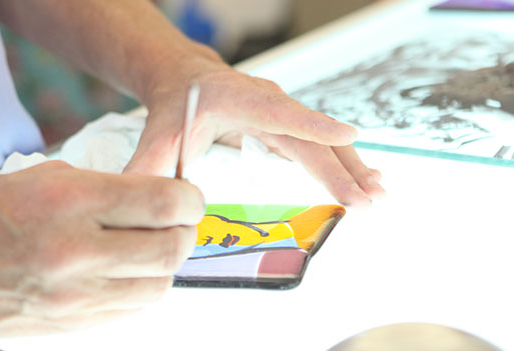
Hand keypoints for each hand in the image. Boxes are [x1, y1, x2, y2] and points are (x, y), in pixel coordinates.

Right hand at [0, 161, 203, 337]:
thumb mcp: (42, 178)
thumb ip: (105, 188)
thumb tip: (154, 198)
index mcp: (69, 202)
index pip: (164, 202)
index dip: (190, 197)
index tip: (188, 196)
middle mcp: (76, 251)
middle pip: (171, 248)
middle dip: (186, 230)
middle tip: (179, 221)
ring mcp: (74, 296)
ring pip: (159, 285)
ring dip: (166, 264)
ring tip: (151, 247)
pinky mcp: (71, 325)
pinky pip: (132, 310)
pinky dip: (142, 288)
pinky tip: (128, 272)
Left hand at [124, 61, 384, 206]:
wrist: (187, 80)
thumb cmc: (176, 104)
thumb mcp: (158, 134)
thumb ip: (147, 166)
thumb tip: (134, 202)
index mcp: (238, 99)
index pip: (278, 113)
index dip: (311, 126)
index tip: (346, 136)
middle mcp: (269, 103)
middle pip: (310, 137)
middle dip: (341, 168)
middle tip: (367, 199)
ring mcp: (284, 113)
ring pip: (324, 143)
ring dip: (353, 169)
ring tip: (379, 196)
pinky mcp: (290, 127)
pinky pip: (321, 148)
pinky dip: (344, 166)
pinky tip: (365, 185)